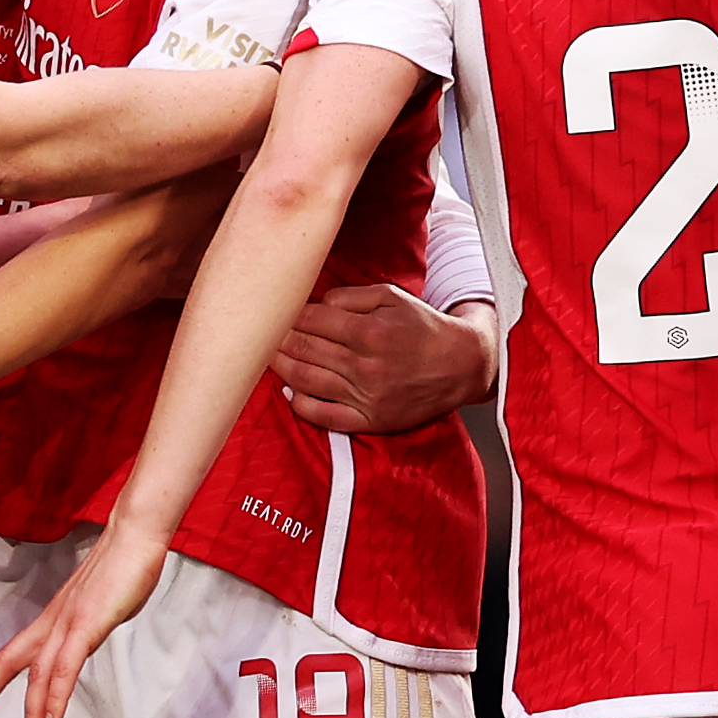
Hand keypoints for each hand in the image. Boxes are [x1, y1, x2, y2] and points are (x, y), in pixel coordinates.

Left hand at [0, 520, 169, 717]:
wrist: (134, 537)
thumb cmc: (123, 567)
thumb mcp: (99, 607)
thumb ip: (88, 628)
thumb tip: (89, 640)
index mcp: (52, 619)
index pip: (12, 654)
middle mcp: (52, 622)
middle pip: (7, 663)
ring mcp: (67, 623)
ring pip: (39, 673)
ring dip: (33, 712)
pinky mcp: (87, 625)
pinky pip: (66, 667)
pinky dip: (57, 696)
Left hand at [271, 283, 493, 432]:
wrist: (460, 365)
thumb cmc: (422, 328)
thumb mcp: (392, 297)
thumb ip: (350, 296)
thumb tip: (315, 304)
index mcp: (370, 332)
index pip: (312, 321)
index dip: (288, 316)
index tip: (273, 312)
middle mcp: (366, 366)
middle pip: (305, 350)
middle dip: (277, 340)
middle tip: (258, 333)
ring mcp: (367, 397)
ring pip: (308, 381)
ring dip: (282, 368)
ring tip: (264, 358)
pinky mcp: (371, 421)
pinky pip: (326, 417)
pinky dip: (302, 405)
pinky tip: (290, 393)